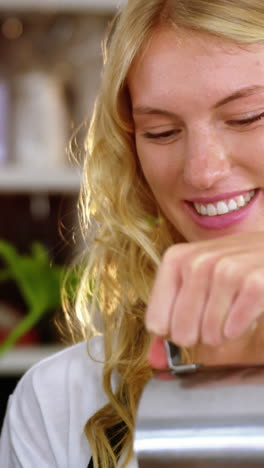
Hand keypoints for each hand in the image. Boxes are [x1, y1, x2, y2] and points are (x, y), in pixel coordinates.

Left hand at [145, 232, 263, 367]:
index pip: (156, 322)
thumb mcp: (195, 282)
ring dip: (221, 334)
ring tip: (229, 316)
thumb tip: (155, 361)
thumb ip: (171, 320)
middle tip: (213, 320)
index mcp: (176, 259)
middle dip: (198, 336)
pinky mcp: (254, 283)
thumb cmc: (231, 267)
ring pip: (209, 332)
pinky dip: (238, 329)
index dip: (173, 332)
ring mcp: (227, 269)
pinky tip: (243, 315)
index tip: (187, 323)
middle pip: (181, 331)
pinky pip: (234, 328)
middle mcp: (198, 261)